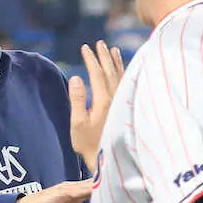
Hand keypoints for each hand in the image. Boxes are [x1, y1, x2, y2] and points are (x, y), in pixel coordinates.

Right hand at [70, 40, 123, 171]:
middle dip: (104, 56)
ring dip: (115, 62)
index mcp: (103, 101)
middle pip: (110, 71)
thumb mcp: (77, 123)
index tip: (85, 48)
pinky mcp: (124, 108)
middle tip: (99, 43)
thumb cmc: (88, 144)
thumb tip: (76, 78)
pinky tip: (121, 69)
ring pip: (121, 76)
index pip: (97, 74)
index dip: (91, 59)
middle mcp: (115, 99)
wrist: (106, 159)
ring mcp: (122, 103)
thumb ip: (77, 100)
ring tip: (112, 49)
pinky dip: (123, 73)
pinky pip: (125, 84)